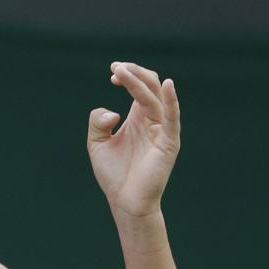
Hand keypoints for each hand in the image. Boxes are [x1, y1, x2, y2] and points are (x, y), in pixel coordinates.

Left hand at [86, 61, 180, 218]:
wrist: (124, 200)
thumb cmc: (113, 172)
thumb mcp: (97, 142)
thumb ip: (98, 121)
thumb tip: (112, 112)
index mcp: (138, 117)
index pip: (139, 87)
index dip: (128, 75)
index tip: (112, 71)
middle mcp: (152, 120)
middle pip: (149, 86)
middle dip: (133, 73)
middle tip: (115, 68)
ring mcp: (162, 129)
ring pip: (155, 98)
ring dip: (139, 83)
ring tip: (122, 72)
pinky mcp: (168, 142)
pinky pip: (172, 117)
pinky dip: (171, 100)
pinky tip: (167, 85)